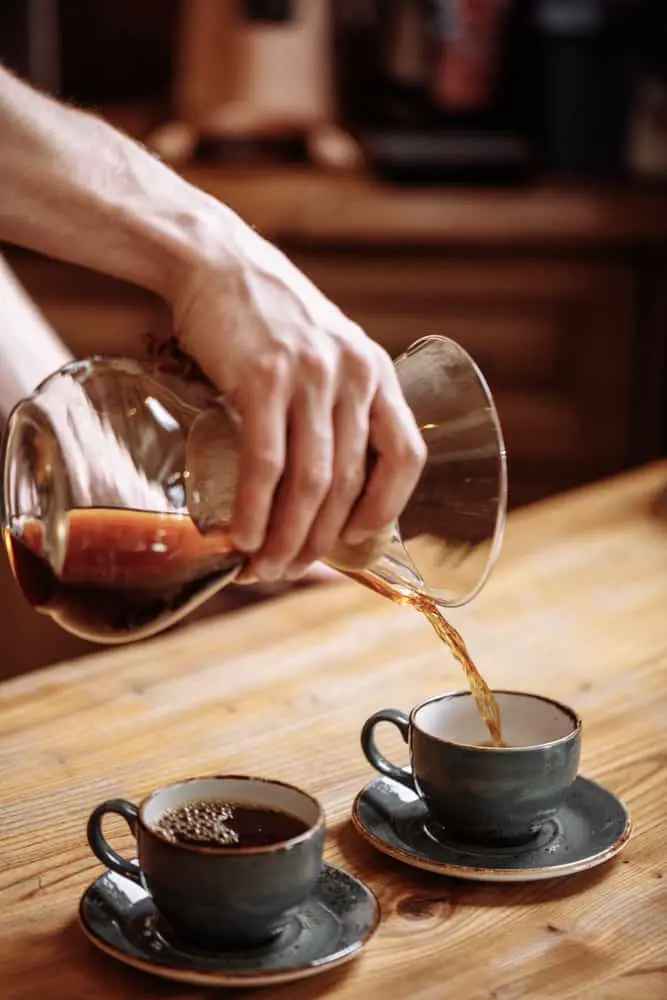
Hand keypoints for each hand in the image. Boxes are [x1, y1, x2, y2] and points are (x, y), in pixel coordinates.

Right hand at [171, 216, 426, 582]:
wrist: (217, 262)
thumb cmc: (266, 320)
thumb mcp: (324, 353)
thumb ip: (332, 407)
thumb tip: (319, 487)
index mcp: (376, 374)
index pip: (406, 454)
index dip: (388, 506)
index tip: (358, 538)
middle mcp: (354, 376)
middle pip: (351, 481)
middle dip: (323, 539)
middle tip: (292, 570)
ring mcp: (310, 377)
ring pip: (311, 481)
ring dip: (290, 536)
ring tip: (267, 567)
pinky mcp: (263, 379)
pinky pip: (266, 464)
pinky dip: (257, 510)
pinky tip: (245, 538)